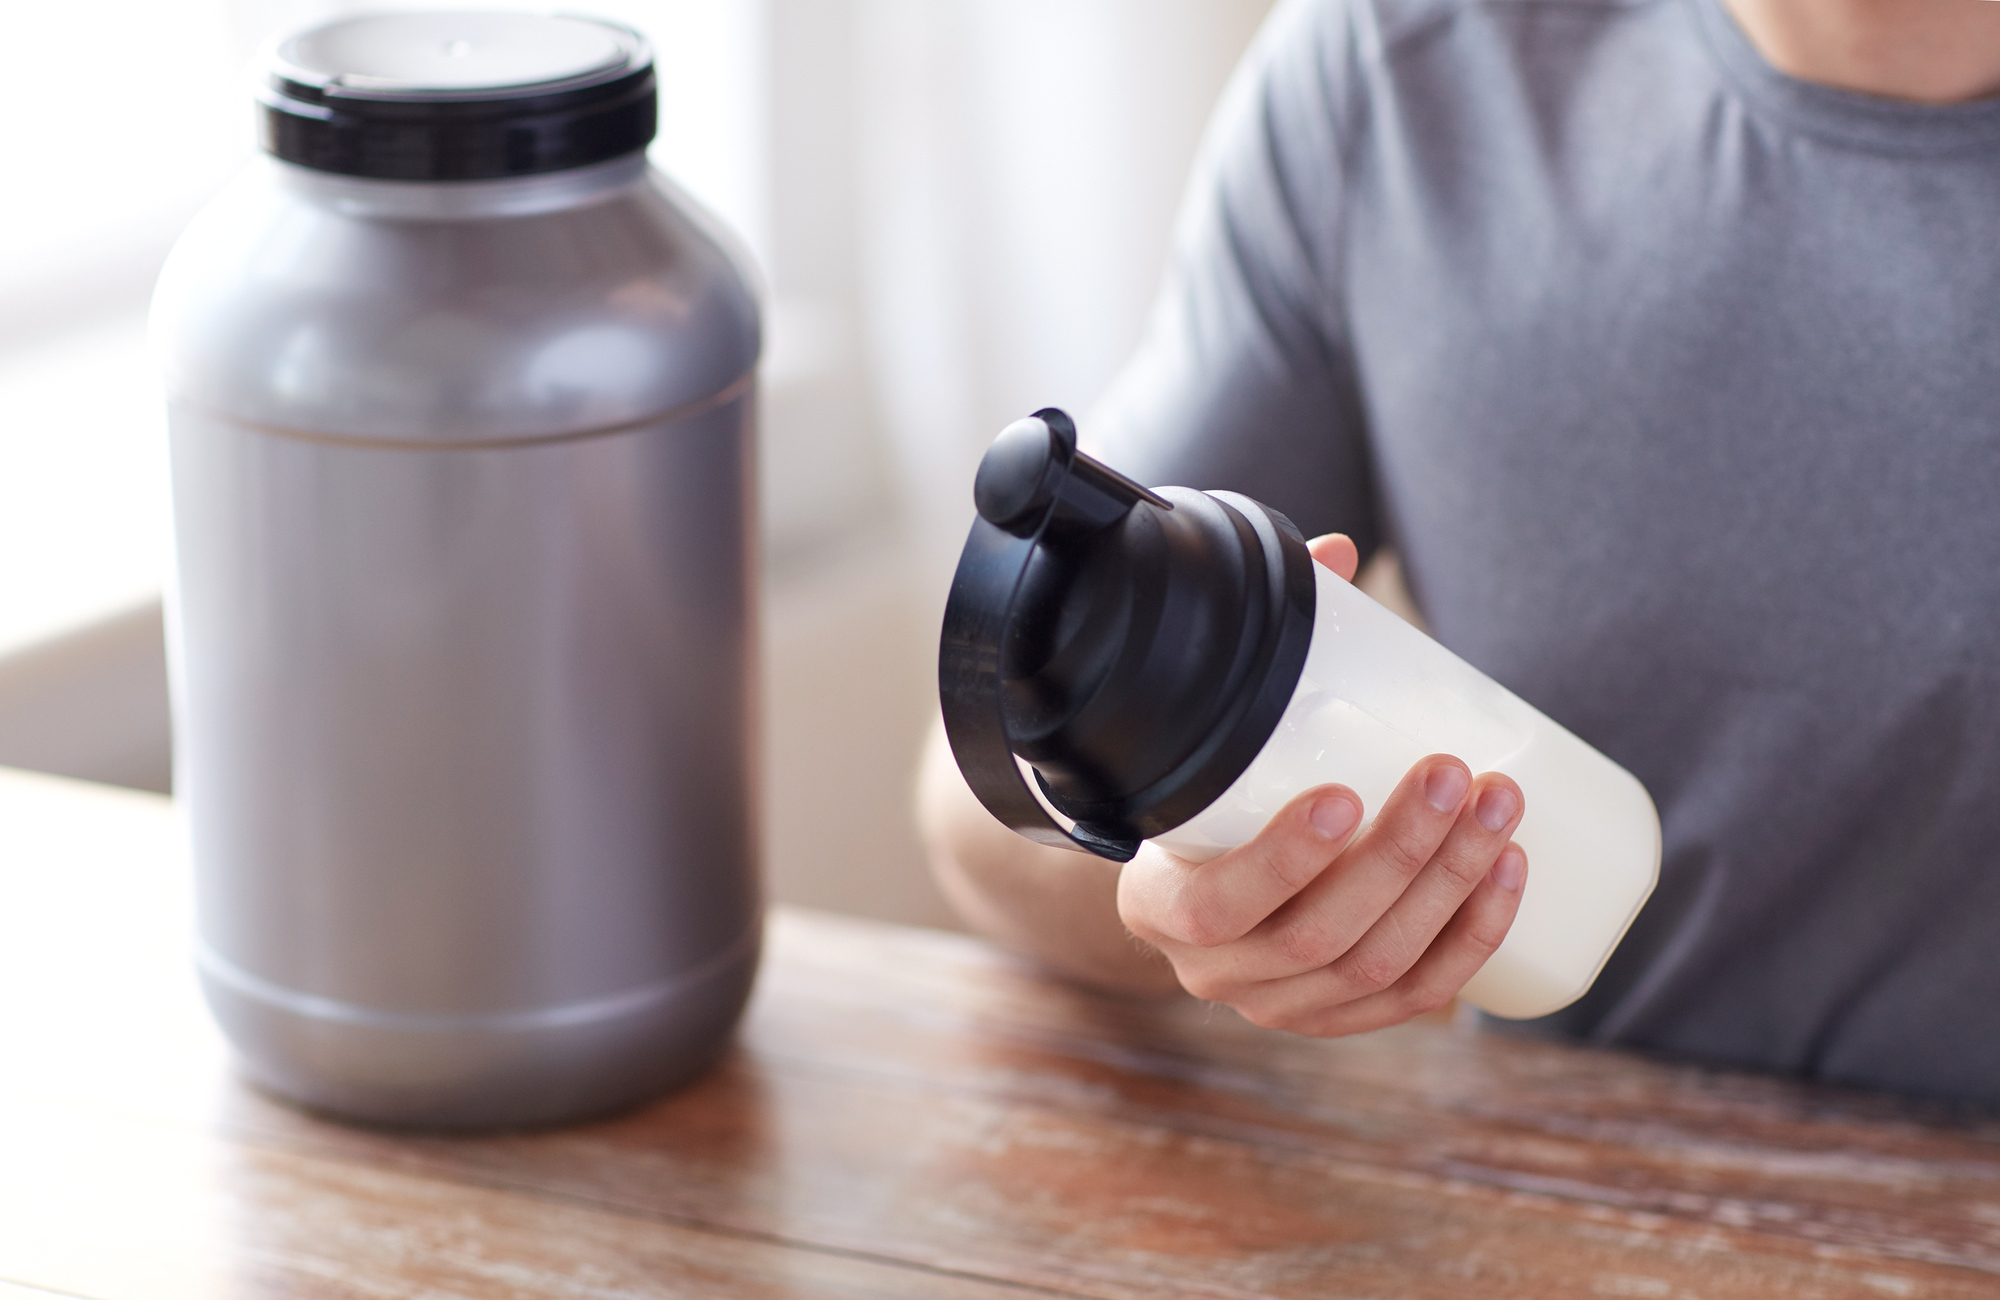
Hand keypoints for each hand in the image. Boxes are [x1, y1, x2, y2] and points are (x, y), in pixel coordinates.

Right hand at [1113, 534, 1528, 1035]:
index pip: (1216, 903)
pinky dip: (1470, 943)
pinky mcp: (1339, 1017)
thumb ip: (1267, 646)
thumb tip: (1337, 553)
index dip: (1282, 860)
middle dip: (1401, 856)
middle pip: (1317, 936)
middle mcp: (1212, 972)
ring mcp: (1279, 1005)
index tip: (1343, 792)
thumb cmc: (1213, 788)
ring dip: (1451, 891)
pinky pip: (1412, 999)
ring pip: (1376, 967)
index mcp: (1159, 906)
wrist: (1197, 879)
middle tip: (1455, 775)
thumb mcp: (1213, 729)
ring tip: (1501, 813)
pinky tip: (1509, 882)